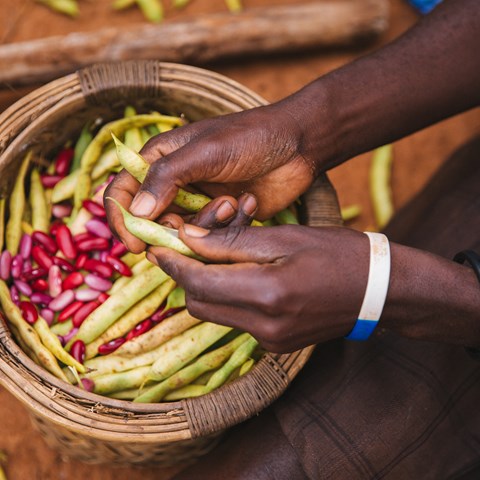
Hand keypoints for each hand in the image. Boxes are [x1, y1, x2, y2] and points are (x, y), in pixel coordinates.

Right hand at [105, 104, 318, 251]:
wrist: (297, 144)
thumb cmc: (250, 136)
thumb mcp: (205, 151)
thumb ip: (166, 178)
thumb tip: (136, 213)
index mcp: (159, 160)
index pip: (122, 193)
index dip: (122, 221)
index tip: (137, 245)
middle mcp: (173, 184)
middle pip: (152, 222)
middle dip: (173, 229)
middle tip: (198, 223)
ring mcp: (198, 202)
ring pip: (183, 233)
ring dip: (207, 225)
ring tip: (233, 202)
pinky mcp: (222, 218)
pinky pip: (211, 237)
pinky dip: (227, 227)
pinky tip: (247, 204)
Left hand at [146, 225, 369, 352]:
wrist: (379, 291)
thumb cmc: (338, 254)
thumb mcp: (285, 236)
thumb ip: (233, 241)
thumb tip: (187, 237)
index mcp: (266, 294)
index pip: (198, 281)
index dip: (172, 263)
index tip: (156, 245)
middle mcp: (263, 326)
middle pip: (199, 303)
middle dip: (185, 275)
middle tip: (186, 247)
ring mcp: (269, 340)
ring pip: (214, 313)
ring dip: (205, 286)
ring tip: (214, 257)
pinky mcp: (275, 344)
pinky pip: (235, 321)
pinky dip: (227, 298)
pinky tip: (239, 276)